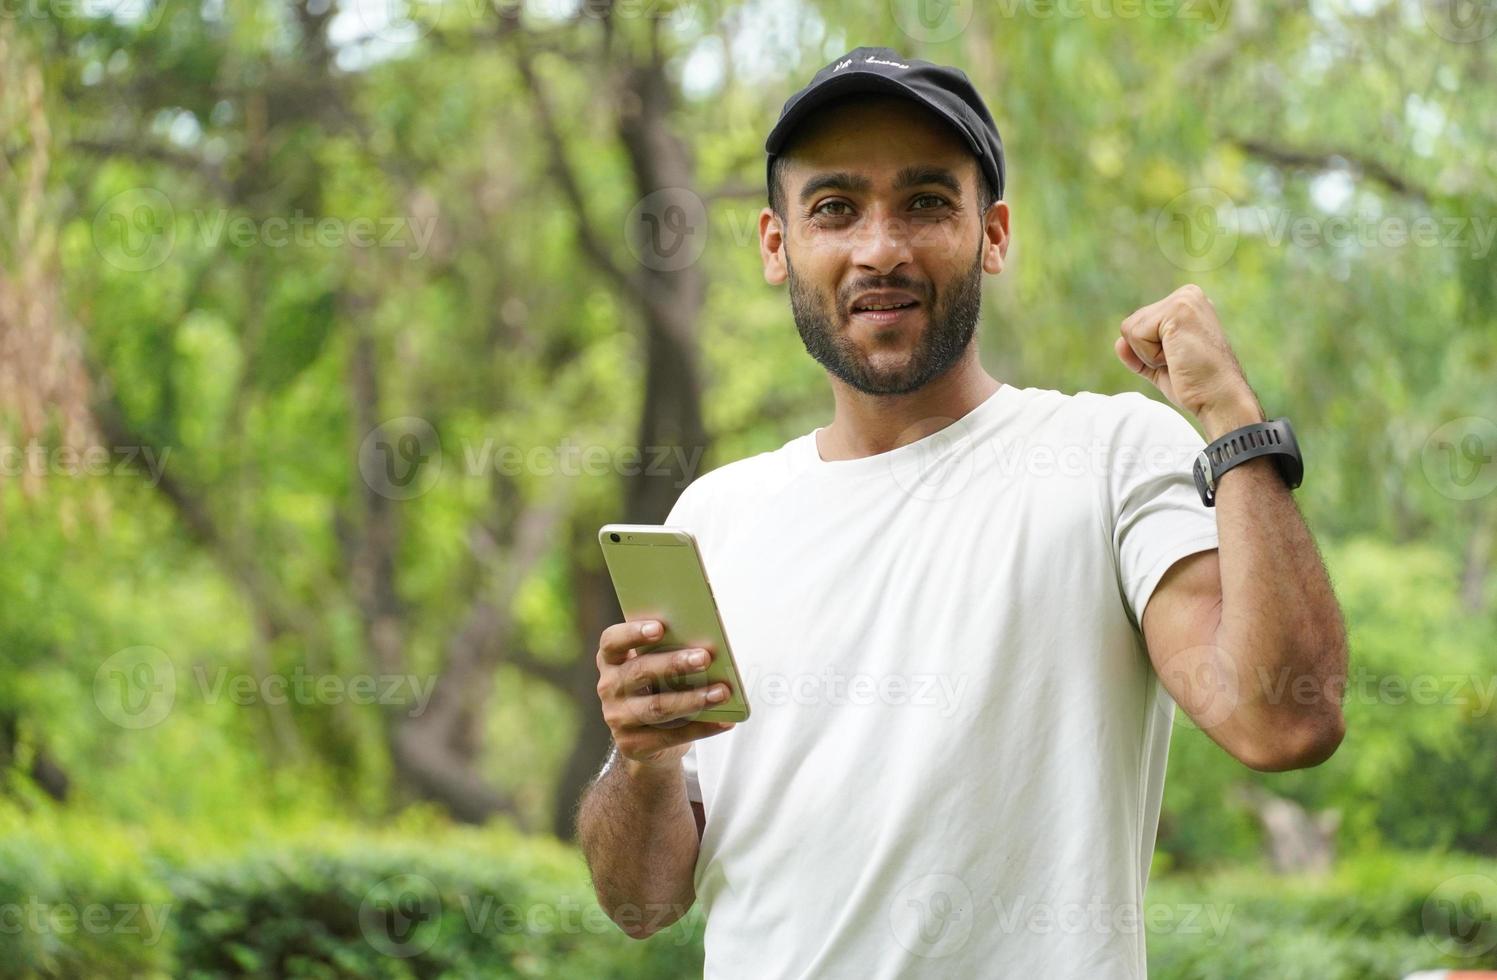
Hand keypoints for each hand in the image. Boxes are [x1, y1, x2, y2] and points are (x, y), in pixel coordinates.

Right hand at [594, 619, 735, 772]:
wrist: (649, 741)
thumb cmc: (658, 690)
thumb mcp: (658, 670)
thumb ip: (670, 655)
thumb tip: (707, 647)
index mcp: (612, 660)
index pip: (612, 641)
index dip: (633, 633)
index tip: (660, 627)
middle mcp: (609, 687)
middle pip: (640, 671)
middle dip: (674, 664)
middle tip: (705, 658)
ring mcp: (617, 717)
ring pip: (657, 707)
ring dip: (693, 698)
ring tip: (722, 692)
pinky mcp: (632, 744)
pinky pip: (671, 735)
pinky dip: (702, 728)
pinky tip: (724, 720)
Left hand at [1115, 284, 1260, 431]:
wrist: (1219, 398)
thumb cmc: (1195, 385)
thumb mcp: (1160, 366)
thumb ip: (1139, 352)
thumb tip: (1119, 343)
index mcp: (1186, 304)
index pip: (1139, 324)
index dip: (1148, 352)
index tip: (1179, 360)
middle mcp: (1187, 295)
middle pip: (1131, 324)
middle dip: (1147, 352)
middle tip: (1180, 361)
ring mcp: (1184, 299)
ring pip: (1130, 329)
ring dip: (1149, 354)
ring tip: (1180, 359)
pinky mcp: (1178, 310)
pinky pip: (1136, 335)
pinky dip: (1150, 355)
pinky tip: (1178, 358)